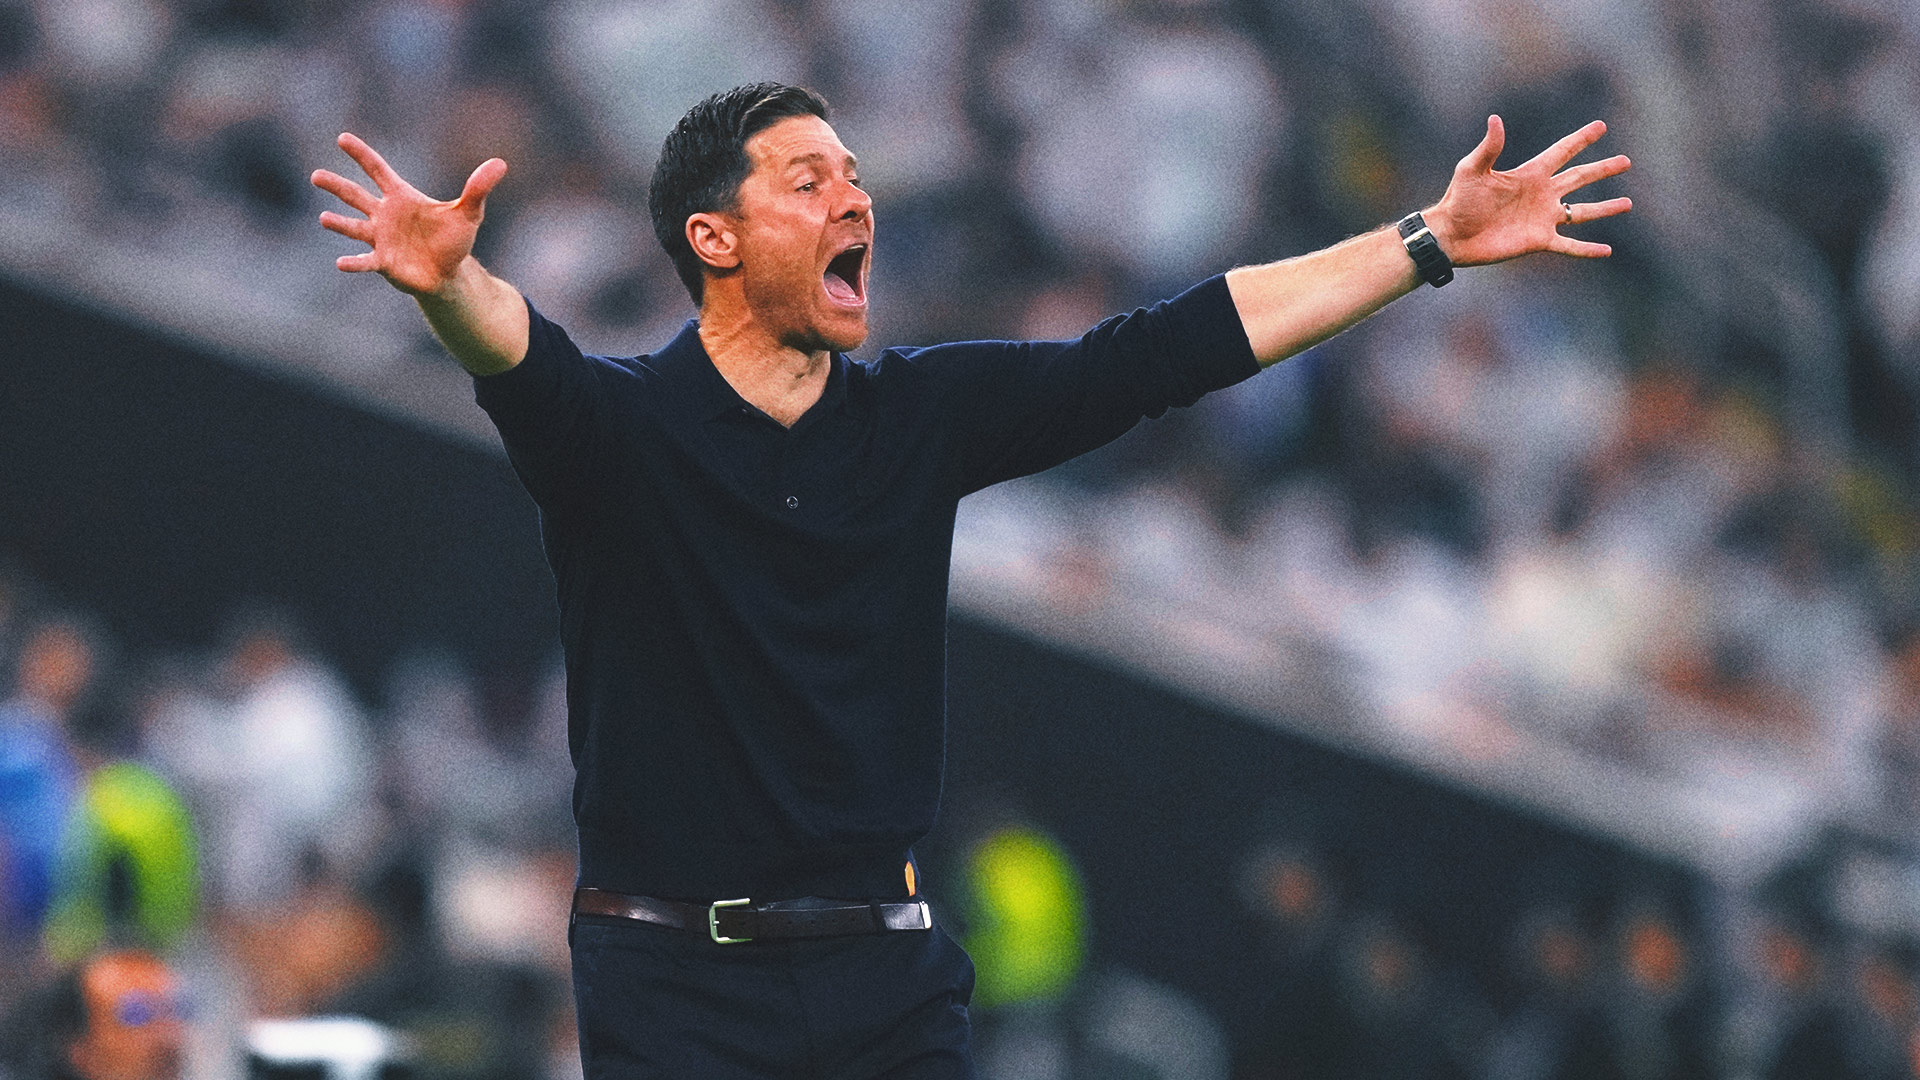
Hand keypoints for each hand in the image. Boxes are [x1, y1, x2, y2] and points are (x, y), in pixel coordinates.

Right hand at [311, 133, 506, 297]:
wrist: (448, 272)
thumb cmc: (453, 240)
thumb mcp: (469, 213)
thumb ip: (478, 189)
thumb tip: (500, 164)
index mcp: (401, 197)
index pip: (378, 170)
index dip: (361, 155)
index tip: (342, 138)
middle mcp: (385, 215)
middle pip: (356, 195)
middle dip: (337, 186)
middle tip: (316, 176)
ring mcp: (380, 238)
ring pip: (354, 227)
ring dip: (339, 224)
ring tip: (324, 218)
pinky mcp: (383, 262)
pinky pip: (365, 261)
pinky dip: (354, 263)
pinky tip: (340, 263)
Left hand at [1424, 116, 1632, 266]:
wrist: (1452, 236)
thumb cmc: (1458, 200)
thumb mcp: (1472, 170)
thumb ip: (1489, 147)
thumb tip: (1496, 119)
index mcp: (1530, 174)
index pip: (1562, 152)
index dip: (1581, 139)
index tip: (1601, 127)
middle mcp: (1541, 194)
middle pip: (1579, 178)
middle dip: (1602, 169)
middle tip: (1626, 161)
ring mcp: (1542, 218)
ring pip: (1581, 212)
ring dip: (1604, 208)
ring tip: (1628, 203)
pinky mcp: (1538, 241)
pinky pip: (1569, 245)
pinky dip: (1587, 249)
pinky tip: (1607, 250)